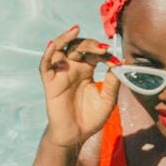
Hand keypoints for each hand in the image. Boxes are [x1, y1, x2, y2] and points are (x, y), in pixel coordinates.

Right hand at [40, 24, 120, 151]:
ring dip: (66, 38)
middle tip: (102, 49)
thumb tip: (120, 63)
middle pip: (78, 47)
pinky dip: (47, 54)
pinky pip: (45, 65)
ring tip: (75, 29)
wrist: (76, 136)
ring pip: (60, 49)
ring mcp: (60, 74)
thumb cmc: (91, 118)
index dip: (104, 53)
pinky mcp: (50, 83)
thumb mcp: (107, 99)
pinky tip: (52, 45)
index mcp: (87, 70)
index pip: (94, 53)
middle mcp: (73, 68)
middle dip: (90, 44)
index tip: (115, 60)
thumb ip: (112, 81)